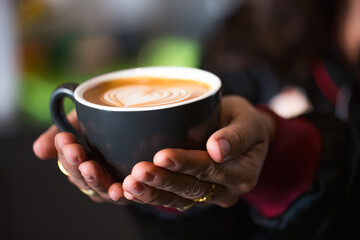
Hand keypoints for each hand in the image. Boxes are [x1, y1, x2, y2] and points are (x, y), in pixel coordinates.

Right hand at [33, 111, 127, 204]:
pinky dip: (119, 194)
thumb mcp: (81, 120)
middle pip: (80, 177)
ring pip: (99, 189)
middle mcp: (93, 178)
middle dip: (75, 164)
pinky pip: (124, 196)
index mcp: (79, 163)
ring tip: (89, 167)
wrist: (137, 116)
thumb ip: (61, 131)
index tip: (64, 138)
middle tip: (74, 151)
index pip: (67, 161)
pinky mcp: (129, 191)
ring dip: (94, 179)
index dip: (63, 151)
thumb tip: (38, 150)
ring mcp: (110, 187)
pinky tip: (118, 189)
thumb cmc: (105, 121)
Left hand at [119, 96, 274, 208]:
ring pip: (179, 200)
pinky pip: (173, 200)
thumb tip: (217, 148)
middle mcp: (227, 190)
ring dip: (153, 193)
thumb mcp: (248, 121)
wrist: (241, 132)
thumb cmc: (242, 121)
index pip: (212, 169)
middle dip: (164, 181)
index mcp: (243, 172)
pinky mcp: (195, 196)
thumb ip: (238, 135)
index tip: (162, 156)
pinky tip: (131, 192)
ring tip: (130, 184)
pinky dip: (151, 197)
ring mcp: (210, 196)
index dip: (187, 164)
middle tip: (138, 171)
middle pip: (192, 188)